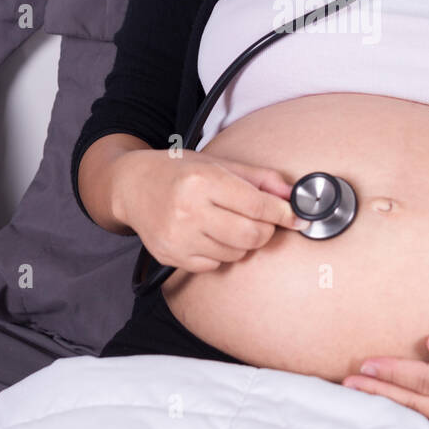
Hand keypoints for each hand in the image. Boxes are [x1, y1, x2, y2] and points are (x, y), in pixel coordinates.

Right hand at [113, 149, 307, 273]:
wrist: (132, 186)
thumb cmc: (178, 171)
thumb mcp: (219, 163)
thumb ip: (259, 179)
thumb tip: (292, 196)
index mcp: (203, 181)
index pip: (257, 206)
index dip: (284, 214)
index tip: (297, 217)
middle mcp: (188, 210)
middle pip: (251, 235)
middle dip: (265, 230)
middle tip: (260, 220)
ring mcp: (178, 237)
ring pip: (235, 254)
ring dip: (242, 242)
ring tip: (227, 222)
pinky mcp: (171, 256)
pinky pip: (214, 265)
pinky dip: (220, 253)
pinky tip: (208, 234)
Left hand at [341, 322, 428, 428]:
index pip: (428, 379)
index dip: (395, 372)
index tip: (366, 364)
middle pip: (417, 403)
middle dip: (380, 393)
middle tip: (348, 384)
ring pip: (422, 419)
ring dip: (389, 407)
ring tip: (358, 397)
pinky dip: (408, 420)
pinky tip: (389, 411)